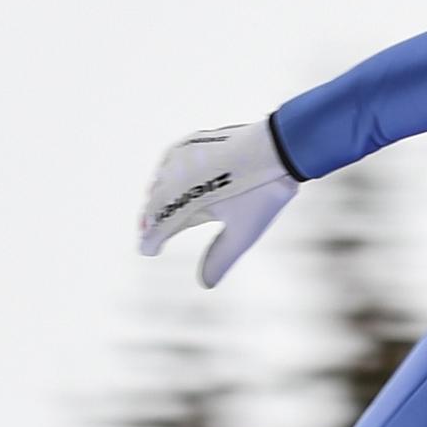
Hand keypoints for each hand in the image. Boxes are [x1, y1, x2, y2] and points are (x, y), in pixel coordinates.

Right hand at [137, 119, 299, 287]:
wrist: (279, 148)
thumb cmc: (262, 193)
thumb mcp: (243, 232)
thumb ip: (221, 258)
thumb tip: (205, 284)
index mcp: (184, 199)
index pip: (162, 225)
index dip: (152, 240)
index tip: (146, 251)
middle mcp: (175, 175)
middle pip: (156, 203)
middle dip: (152, 221)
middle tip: (149, 238)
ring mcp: (182, 156)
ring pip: (161, 182)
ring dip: (157, 199)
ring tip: (156, 214)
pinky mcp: (192, 142)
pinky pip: (170, 163)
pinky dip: (168, 178)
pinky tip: (171, 184)